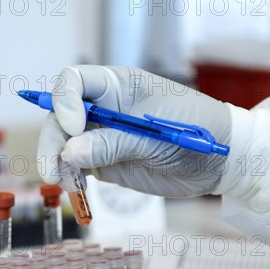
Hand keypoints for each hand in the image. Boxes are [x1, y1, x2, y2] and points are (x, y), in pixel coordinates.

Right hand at [37, 65, 230, 197]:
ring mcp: (100, 136)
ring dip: (55, 161)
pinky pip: (74, 166)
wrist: (217, 163)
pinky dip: (67, 176)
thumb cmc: (195, 133)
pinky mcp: (102, 162)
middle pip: (60, 116)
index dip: (65, 101)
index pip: (74, 81)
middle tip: (54, 167)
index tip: (73, 126)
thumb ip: (112, 144)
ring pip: (62, 143)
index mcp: (118, 86)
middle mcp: (103, 108)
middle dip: (52, 140)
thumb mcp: (155, 137)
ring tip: (62, 181)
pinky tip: (72, 187)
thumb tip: (69, 153)